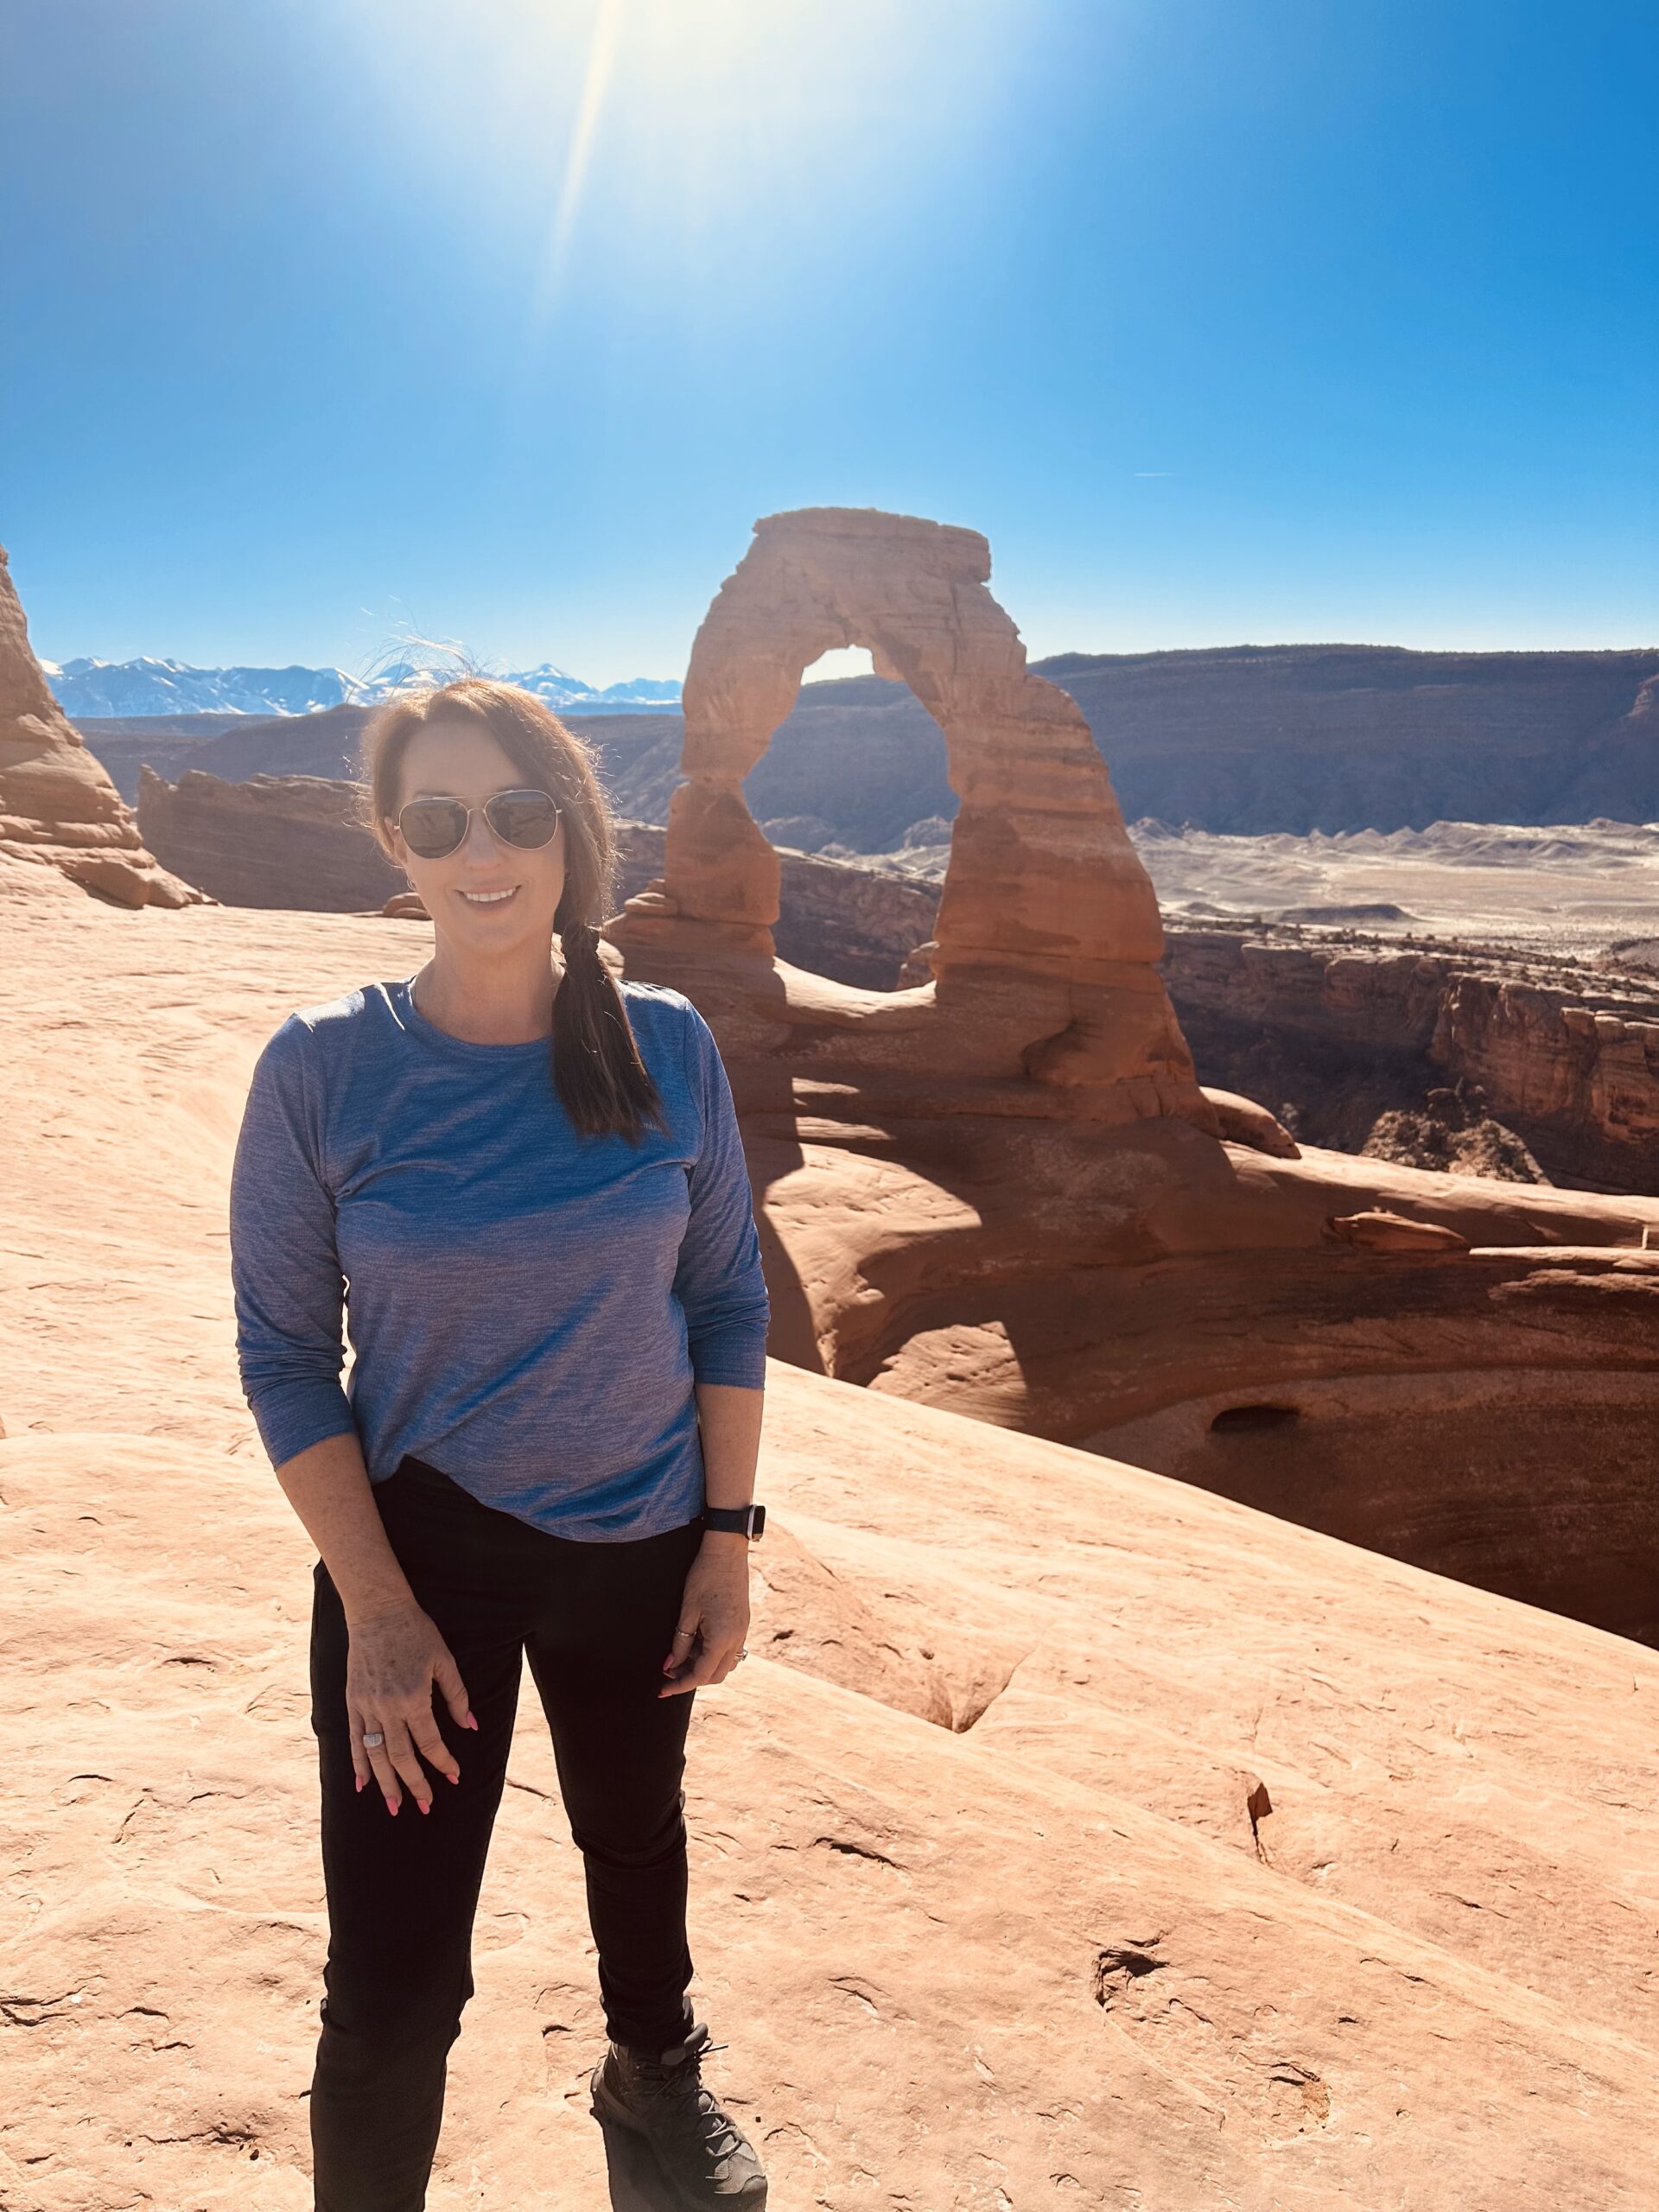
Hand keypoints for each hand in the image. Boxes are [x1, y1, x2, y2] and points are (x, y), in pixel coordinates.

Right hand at [345, 1601, 476, 1813]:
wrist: (378, 1611)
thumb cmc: (416, 1632)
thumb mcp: (444, 1660)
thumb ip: (457, 1696)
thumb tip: (471, 1725)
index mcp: (413, 1698)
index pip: (429, 1742)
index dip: (443, 1762)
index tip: (454, 1777)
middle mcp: (387, 1708)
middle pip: (401, 1757)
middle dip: (414, 1785)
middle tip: (424, 1807)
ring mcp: (366, 1707)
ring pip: (375, 1755)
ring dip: (385, 1784)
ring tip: (394, 1807)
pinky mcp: (352, 1702)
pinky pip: (353, 1740)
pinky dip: (357, 1764)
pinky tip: (362, 1784)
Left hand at [659, 1535, 750, 1697]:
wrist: (727, 1551)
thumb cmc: (705, 1577)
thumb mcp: (687, 1612)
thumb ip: (680, 1643)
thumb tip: (670, 1667)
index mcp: (722, 1639)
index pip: (701, 1675)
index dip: (680, 1685)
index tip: (662, 1690)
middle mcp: (736, 1639)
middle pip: (715, 1675)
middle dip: (692, 1677)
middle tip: (669, 1671)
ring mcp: (742, 1632)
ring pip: (724, 1664)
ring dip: (703, 1666)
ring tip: (681, 1654)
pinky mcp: (742, 1623)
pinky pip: (729, 1649)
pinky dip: (711, 1653)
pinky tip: (695, 1642)